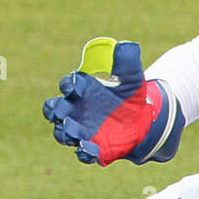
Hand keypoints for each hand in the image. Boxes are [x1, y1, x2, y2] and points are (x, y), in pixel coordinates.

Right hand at [42, 38, 182, 165]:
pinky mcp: (94, 148)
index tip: (75, 85)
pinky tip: (88, 149)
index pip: (67, 85)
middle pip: (55, 110)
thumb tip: (124, 45)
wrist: (144, 121)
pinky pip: (83, 153)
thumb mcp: (132, 77)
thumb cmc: (130, 96)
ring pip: (63, 133)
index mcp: (82, 90)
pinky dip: (83, 152)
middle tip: (61, 111)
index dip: (68, 85)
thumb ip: (127, 62)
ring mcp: (82, 130)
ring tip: (72, 132)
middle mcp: (76, 110)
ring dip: (64, 133)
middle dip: (54, 110)